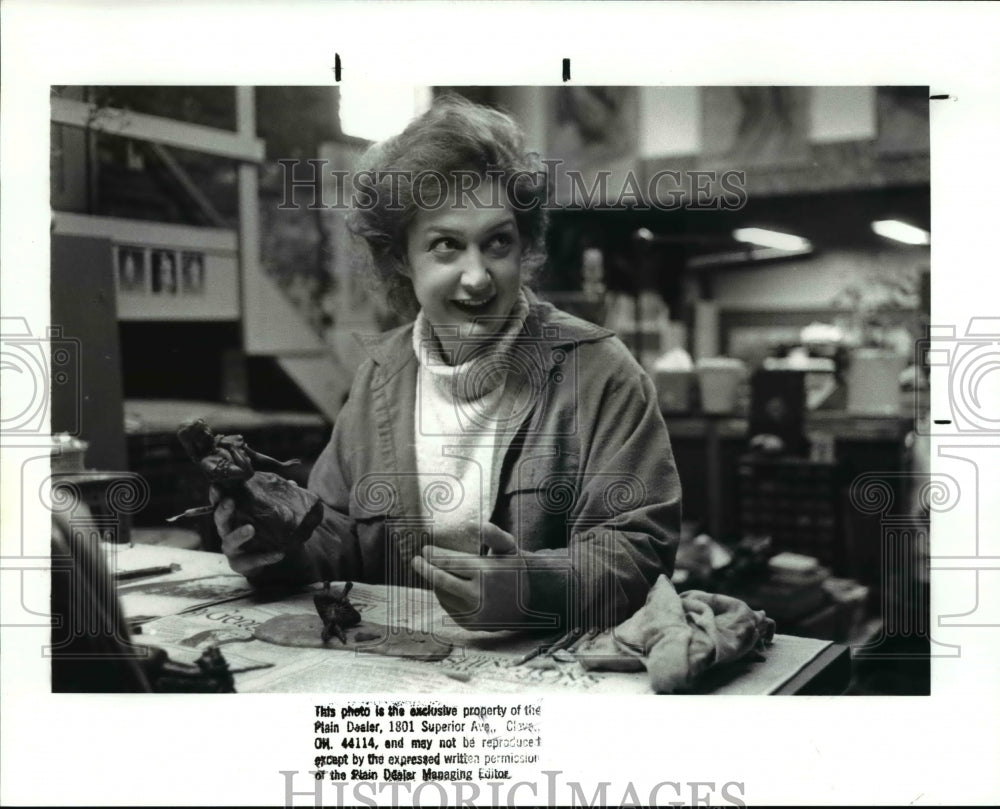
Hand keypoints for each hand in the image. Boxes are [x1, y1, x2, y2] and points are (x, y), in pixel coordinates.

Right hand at [211, 486, 284, 577]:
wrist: (266, 558)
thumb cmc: (261, 530)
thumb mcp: (267, 514)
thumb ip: (275, 498)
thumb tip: (291, 482)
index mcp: (232, 516)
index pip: (220, 504)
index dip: (216, 495)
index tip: (216, 486)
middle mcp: (227, 531)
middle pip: (220, 520)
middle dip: (223, 511)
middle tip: (230, 501)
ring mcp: (232, 549)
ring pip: (230, 541)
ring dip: (239, 534)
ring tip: (251, 528)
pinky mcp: (240, 564)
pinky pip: (252, 560)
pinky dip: (265, 557)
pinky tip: (279, 554)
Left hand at [410, 523, 531, 630]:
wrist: (529, 601)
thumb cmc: (514, 569)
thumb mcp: (508, 547)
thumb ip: (492, 534)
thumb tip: (473, 524)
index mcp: (486, 573)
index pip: (450, 563)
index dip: (434, 556)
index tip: (425, 550)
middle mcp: (478, 595)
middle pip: (441, 580)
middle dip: (424, 569)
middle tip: (415, 561)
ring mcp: (474, 613)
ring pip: (443, 595)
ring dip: (435, 583)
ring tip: (434, 572)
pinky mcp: (472, 625)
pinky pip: (449, 609)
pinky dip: (444, 597)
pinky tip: (444, 588)